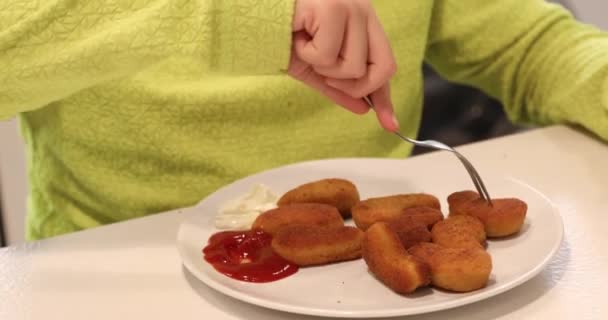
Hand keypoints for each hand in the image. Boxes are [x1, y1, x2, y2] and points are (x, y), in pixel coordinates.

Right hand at [288, 0, 398, 131]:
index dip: (385, 97)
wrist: (253, 20)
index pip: (385, 64)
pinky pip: (328, 56)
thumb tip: (364, 109)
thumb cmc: (282, 37)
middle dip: (353, 86)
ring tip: (305, 47)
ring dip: (323, 68)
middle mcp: (363, 10)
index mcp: (363, 22)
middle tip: (325, 74)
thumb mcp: (315, 67)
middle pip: (382, 69)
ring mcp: (350, 7)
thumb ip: (340, 88)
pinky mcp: (332, 8)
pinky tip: (297, 38)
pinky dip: (307, 55)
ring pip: (354, 67)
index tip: (390, 124)